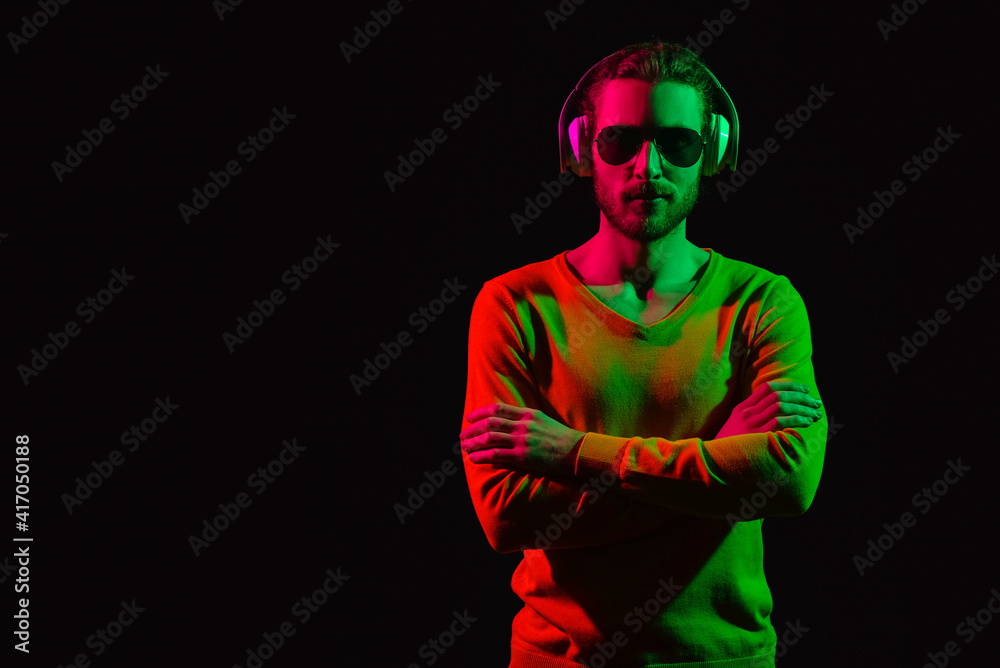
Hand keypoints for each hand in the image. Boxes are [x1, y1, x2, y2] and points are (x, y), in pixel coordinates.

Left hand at [460, 403, 585, 476]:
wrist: (578, 452)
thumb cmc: (562, 439)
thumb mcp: (544, 421)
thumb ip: (526, 420)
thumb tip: (508, 422)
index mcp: (527, 414)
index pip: (497, 409)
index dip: (480, 413)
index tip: (469, 418)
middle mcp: (523, 425)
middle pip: (490, 423)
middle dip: (472, 429)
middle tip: (463, 435)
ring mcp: (522, 441)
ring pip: (489, 438)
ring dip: (473, 442)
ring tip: (465, 447)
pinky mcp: (523, 456)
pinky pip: (496, 454)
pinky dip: (482, 455)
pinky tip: (474, 458)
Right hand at [715, 381, 821, 439]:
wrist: (714, 462)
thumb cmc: (730, 447)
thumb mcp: (736, 426)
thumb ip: (752, 416)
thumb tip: (775, 411)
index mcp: (742, 407)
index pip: (768, 387)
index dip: (789, 385)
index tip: (804, 390)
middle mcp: (746, 412)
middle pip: (778, 395)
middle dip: (801, 397)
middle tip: (815, 402)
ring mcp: (751, 424)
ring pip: (781, 406)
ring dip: (802, 408)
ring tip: (815, 413)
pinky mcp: (757, 436)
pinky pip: (780, 422)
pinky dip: (796, 419)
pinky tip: (806, 422)